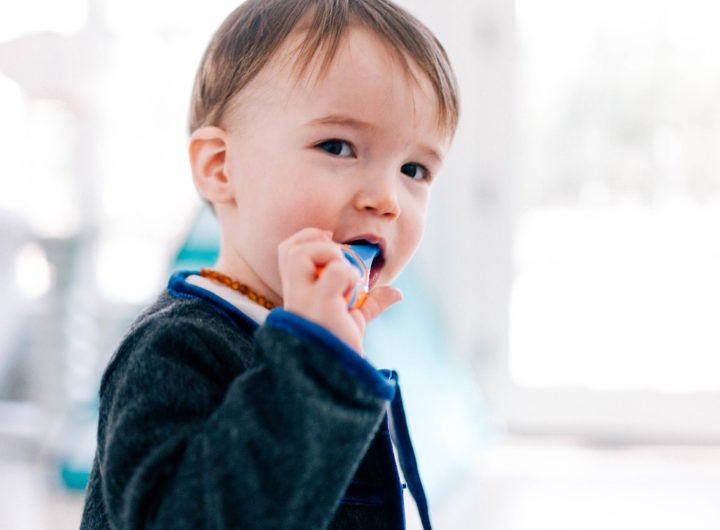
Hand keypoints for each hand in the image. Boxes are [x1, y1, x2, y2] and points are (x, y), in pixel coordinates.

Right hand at [278, 228, 401, 354]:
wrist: (338, 375)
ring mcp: (304, 299)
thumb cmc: (340, 348)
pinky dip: (349, 276)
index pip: (287, 251)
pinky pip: (336, 272)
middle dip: (317, 243)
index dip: (308, 239)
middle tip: (340, 260)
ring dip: (331, 256)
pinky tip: (350, 297)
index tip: (330, 243)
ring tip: (345, 279)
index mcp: (298, 293)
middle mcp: (295, 295)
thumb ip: (370, 303)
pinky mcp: (320, 305)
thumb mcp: (354, 320)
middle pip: (291, 249)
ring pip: (302, 253)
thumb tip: (397, 293)